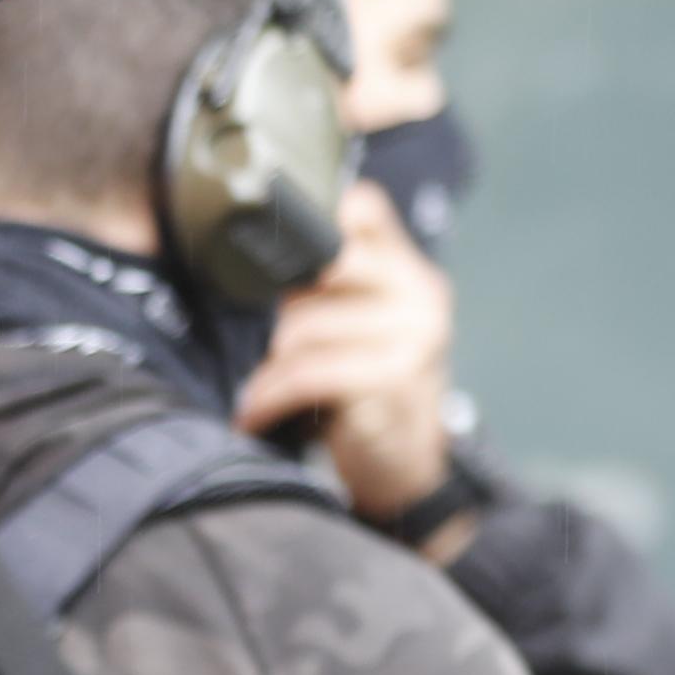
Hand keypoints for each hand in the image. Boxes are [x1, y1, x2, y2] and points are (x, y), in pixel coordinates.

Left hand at [237, 179, 463, 534]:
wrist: (405, 466)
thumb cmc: (369, 390)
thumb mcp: (366, 327)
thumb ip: (335, 284)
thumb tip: (263, 247)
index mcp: (411, 271)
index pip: (363, 207)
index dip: (312, 217)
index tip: (275, 246)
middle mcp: (420, 296)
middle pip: (319, 264)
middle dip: (281, 306)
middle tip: (271, 344)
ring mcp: (411, 338)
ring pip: (301, 328)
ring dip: (267, 368)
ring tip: (261, 391)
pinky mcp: (390, 382)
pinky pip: (304, 375)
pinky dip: (267, 398)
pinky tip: (254, 414)